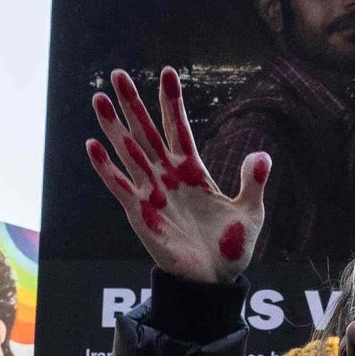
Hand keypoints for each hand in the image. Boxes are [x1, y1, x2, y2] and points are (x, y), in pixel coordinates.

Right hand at [86, 68, 270, 284]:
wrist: (215, 282)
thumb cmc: (231, 248)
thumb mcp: (250, 212)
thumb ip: (253, 183)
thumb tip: (261, 155)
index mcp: (193, 172)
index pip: (179, 129)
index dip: (172, 102)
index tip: (168, 73)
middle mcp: (168, 178)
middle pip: (146, 132)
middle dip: (133, 104)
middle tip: (118, 73)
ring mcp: (152, 194)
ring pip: (129, 153)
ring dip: (114, 126)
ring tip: (99, 98)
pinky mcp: (141, 215)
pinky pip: (120, 187)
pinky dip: (107, 168)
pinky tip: (93, 145)